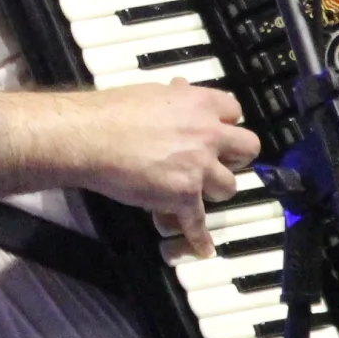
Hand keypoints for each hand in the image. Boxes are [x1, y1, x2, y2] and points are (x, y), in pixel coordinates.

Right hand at [73, 79, 262, 256]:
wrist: (90, 137)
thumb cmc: (110, 112)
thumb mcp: (149, 92)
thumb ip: (173, 98)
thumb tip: (179, 91)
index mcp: (199, 104)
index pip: (233, 110)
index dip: (226, 122)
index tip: (218, 129)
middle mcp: (207, 135)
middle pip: (248, 148)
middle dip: (235, 156)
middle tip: (219, 161)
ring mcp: (198, 168)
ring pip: (228, 186)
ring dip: (213, 189)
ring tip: (197, 191)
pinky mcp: (184, 196)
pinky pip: (198, 221)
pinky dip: (199, 237)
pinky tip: (203, 247)